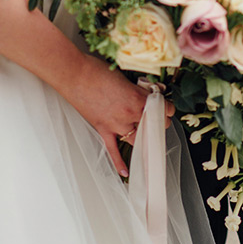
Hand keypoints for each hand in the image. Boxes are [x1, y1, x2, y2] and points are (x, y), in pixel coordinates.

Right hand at [68, 57, 174, 176]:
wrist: (74, 74)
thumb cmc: (97, 70)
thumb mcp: (124, 77)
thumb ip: (137, 88)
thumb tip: (146, 92)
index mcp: (137, 99)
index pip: (163, 109)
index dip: (168, 108)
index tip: (167, 107)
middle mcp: (129, 115)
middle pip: (154, 126)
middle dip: (159, 122)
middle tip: (158, 118)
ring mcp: (116, 125)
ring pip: (138, 140)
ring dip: (145, 139)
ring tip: (149, 136)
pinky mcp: (103, 130)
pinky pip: (113, 150)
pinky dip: (118, 163)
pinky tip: (125, 172)